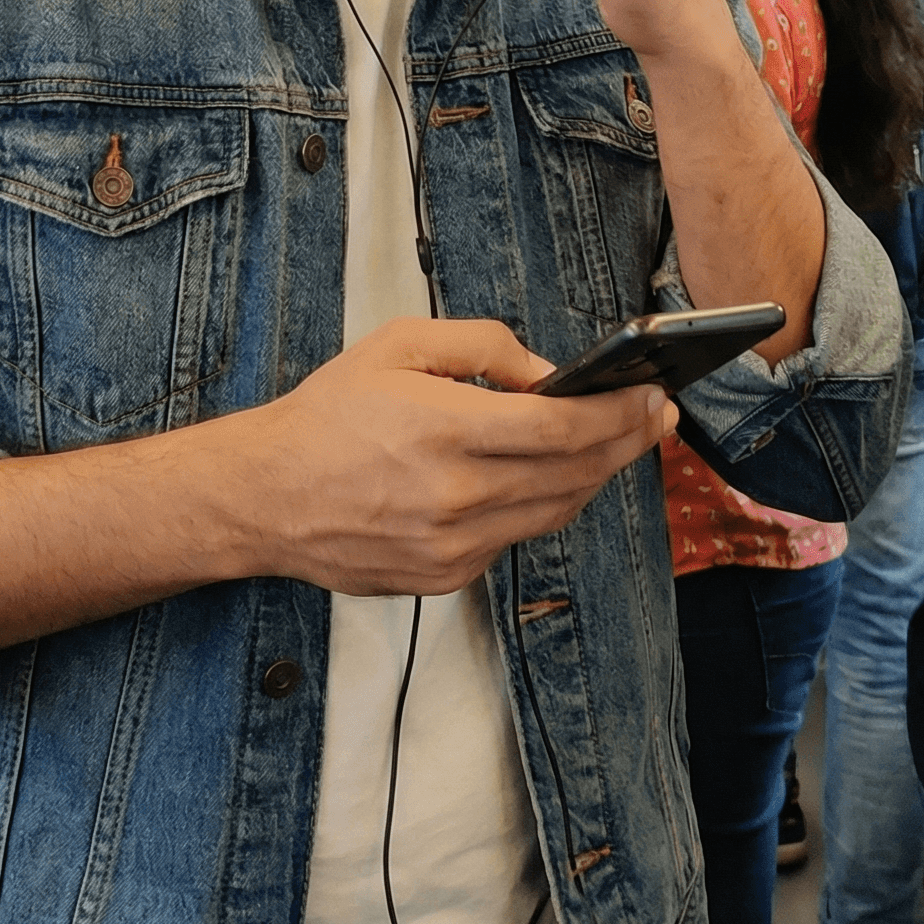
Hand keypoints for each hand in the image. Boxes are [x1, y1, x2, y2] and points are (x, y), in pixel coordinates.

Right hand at [248, 316, 676, 595]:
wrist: (267, 496)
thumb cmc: (330, 413)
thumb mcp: (400, 344)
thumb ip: (484, 346)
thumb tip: (548, 374)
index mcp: (445, 431)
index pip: (563, 430)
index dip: (620, 414)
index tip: (652, 395)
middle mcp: (456, 498)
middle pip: (574, 475)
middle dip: (626, 442)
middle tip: (657, 416)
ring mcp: (452, 548)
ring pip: (556, 513)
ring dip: (597, 477)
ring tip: (620, 443)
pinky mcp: (445, 578)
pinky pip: (517, 538)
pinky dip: (545, 505)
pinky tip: (555, 476)